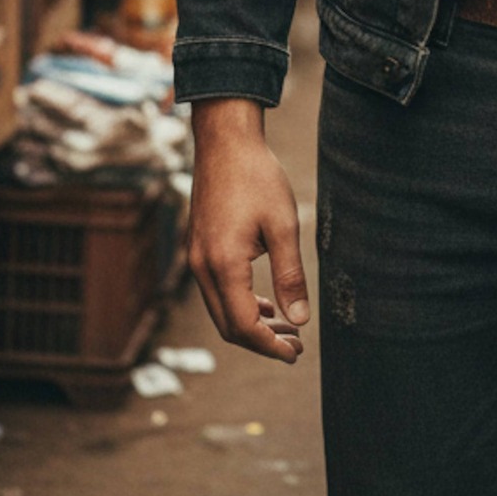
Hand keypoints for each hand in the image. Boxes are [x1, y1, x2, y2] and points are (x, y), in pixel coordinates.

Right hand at [189, 99, 309, 363]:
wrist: (225, 142)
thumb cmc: (257, 178)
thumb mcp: (283, 225)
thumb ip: (290, 275)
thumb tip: (300, 320)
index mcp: (223, 264)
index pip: (244, 326)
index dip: (270, 345)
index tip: (296, 352)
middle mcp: (203, 267)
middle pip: (229, 326)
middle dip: (261, 341)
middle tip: (295, 346)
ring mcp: (196, 259)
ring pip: (221, 311)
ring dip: (251, 324)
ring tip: (286, 327)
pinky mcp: (199, 249)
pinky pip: (216, 291)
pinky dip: (239, 304)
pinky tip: (264, 302)